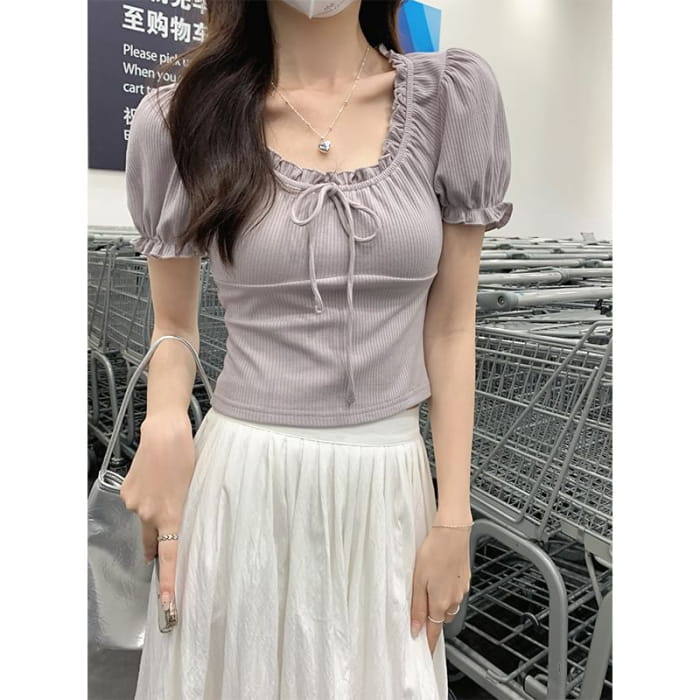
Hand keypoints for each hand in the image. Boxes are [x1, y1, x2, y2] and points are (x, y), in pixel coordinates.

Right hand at [119, 411, 194, 618]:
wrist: (164, 433)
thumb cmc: (186, 458)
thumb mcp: (195, 489)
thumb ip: (186, 513)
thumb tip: (180, 528)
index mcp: (171, 516)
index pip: (170, 557)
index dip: (169, 582)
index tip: (169, 604)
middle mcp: (149, 515)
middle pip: (152, 542)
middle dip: (156, 547)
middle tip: (160, 546)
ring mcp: (135, 504)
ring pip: (145, 518)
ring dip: (154, 510)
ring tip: (165, 485)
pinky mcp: (127, 493)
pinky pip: (138, 503)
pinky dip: (146, 496)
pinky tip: (154, 479)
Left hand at [410, 524, 471, 655]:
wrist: (452, 533)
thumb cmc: (434, 552)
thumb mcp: (418, 581)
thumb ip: (417, 607)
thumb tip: (416, 629)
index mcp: (440, 603)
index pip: (433, 632)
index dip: (428, 644)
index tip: (425, 653)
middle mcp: (453, 600)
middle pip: (440, 618)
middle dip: (431, 619)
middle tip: (419, 612)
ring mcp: (461, 589)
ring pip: (448, 605)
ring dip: (439, 604)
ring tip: (427, 588)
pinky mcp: (465, 579)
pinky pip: (454, 592)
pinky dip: (446, 591)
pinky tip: (438, 576)